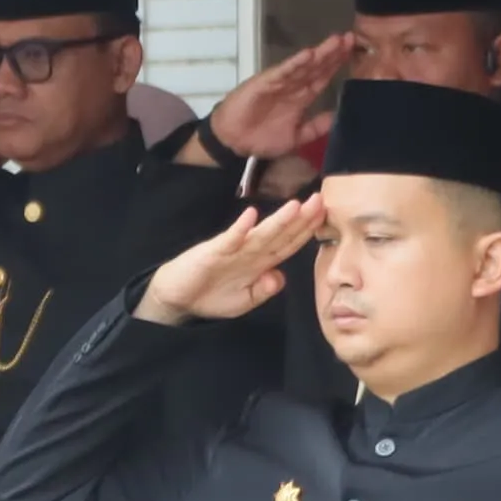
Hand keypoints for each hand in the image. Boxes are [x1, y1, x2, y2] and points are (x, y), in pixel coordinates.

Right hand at [135, 197, 326, 324]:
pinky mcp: (212, 252)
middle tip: (320, 199)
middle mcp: (250, 252)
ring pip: (260, 234)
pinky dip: (240, 229)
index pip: (288, 244)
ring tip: (296, 206)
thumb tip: (281, 278)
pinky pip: (229, 240)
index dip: (306, 231)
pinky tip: (251, 216)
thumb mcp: (244, 301)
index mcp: (260, 262)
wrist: (176, 298)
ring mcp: (232, 249)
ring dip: (278, 220)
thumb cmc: (210, 295)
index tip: (324, 216)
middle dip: (301, 219)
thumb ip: (263, 290)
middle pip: (280, 234)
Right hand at [200, 34, 358, 164]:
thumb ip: (316, 127)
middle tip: (350, 38)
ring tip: (336, 41)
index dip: (337, 65)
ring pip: (303, 66)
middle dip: (333, 53)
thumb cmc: (261, 139)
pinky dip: (295, 63)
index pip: (323, 77)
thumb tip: (338, 118)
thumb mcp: (297, 138)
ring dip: (320, 53)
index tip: (353, 52)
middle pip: (317, 67)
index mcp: (301, 97)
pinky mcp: (265, 82)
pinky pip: (283, 72)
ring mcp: (279, 82)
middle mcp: (293, 86)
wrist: (233, 143)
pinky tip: (308, 54)